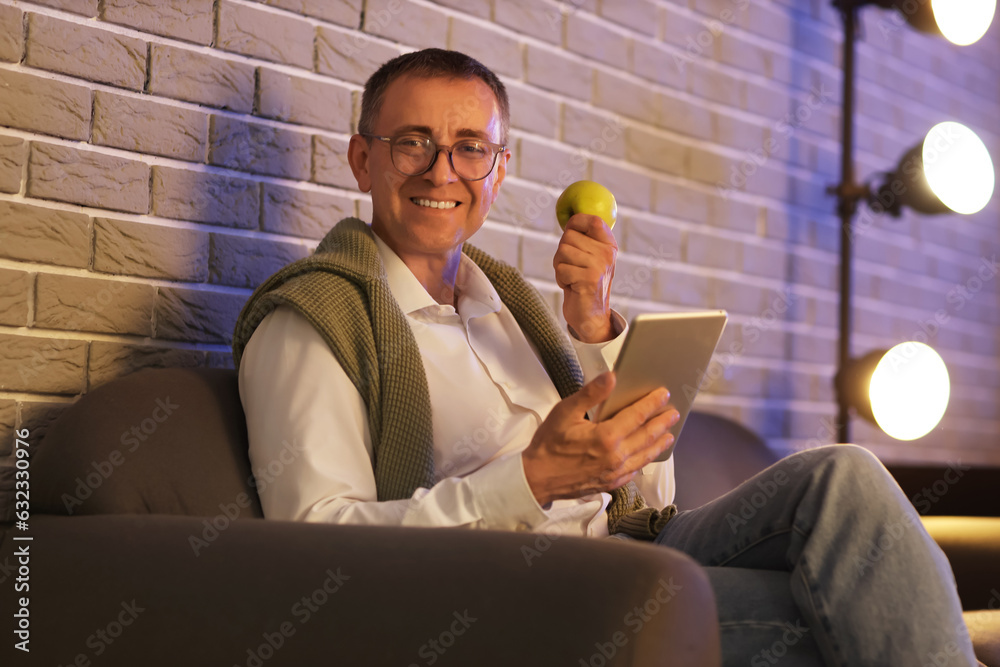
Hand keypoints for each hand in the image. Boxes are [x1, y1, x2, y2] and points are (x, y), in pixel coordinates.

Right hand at [521, 372, 678, 506]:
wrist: (537, 479)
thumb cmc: (548, 445)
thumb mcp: (565, 412)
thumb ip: (590, 394)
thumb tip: (611, 377)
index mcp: (606, 437)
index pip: (637, 415)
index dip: (652, 403)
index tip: (663, 393)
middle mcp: (616, 456)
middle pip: (647, 436)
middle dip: (662, 422)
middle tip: (673, 413)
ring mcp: (615, 472)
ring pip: (645, 455)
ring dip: (659, 443)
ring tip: (669, 434)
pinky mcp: (611, 483)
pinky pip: (635, 471)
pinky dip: (645, 461)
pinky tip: (647, 456)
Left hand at [553, 214, 616, 342]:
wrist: (591, 315)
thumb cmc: (585, 283)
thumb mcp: (591, 258)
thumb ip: (585, 239)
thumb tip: (570, 218)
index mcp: (609, 245)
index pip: (593, 220)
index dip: (575, 223)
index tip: (570, 234)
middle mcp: (607, 253)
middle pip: (568, 236)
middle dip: (562, 252)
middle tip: (572, 266)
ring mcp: (599, 266)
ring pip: (562, 252)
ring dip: (560, 266)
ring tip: (572, 277)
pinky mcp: (588, 279)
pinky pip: (561, 269)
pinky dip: (561, 279)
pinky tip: (572, 286)